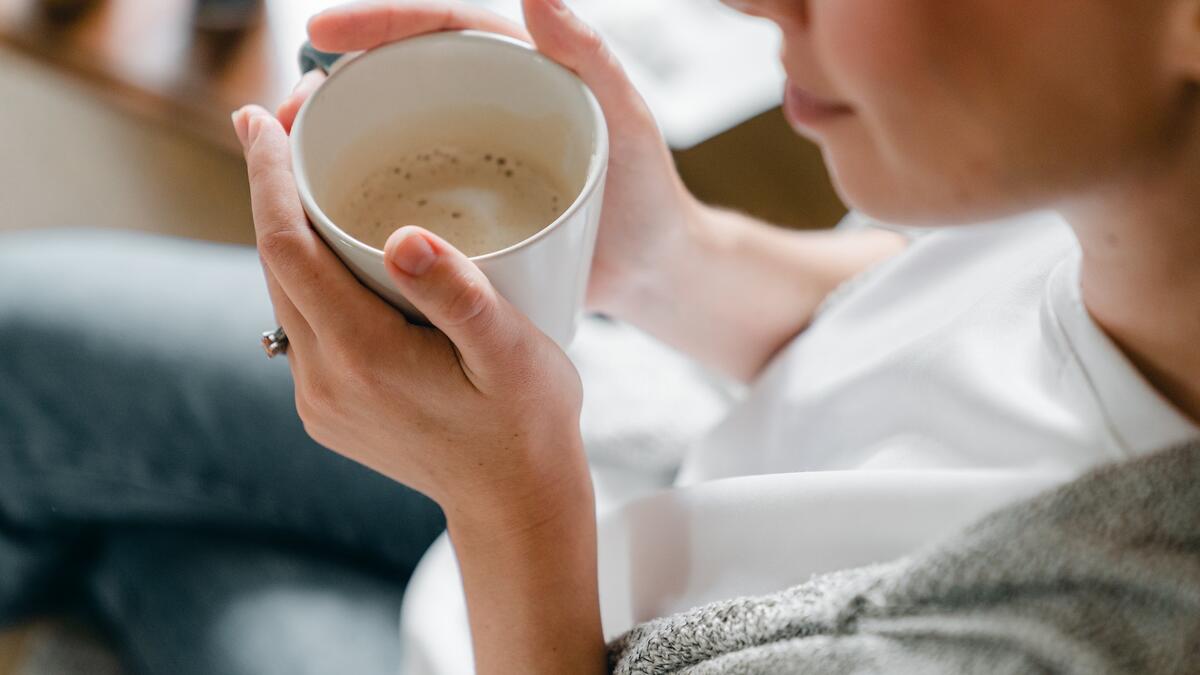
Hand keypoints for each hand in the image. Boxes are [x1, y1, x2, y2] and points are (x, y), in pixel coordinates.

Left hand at [231, 105, 588, 522]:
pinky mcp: (327, 408)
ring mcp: (319, 399)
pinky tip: (338, 250)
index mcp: (362, 357)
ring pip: (284, 293)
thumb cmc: (527, 425)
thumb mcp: (513, 355)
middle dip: (273, 186)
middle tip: (295, 118)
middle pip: (275, 264)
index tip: (261, 114)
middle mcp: (323, 380)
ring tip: (313, 170)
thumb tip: (404, 236)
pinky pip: (302, 324)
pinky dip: (309, 276)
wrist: (516, 506)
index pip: (286, 248)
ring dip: (290, 230)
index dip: (266, 175)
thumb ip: (460, 296)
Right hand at [276, 0, 701, 318]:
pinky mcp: (453, 213)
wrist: (650, 271)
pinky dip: (352, 203)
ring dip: (325, 147)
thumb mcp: (626, 120)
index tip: (322, 30)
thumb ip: (590, 56)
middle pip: (390, 82)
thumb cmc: (647, 191)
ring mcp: (461, 160)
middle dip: (328, 87)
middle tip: (279, 114)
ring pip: (381, 139)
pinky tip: (316, 222)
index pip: (437, 29)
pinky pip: (395, 198)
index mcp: (511, 71)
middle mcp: (478, 107)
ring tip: (279, 165)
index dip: (377, 22)